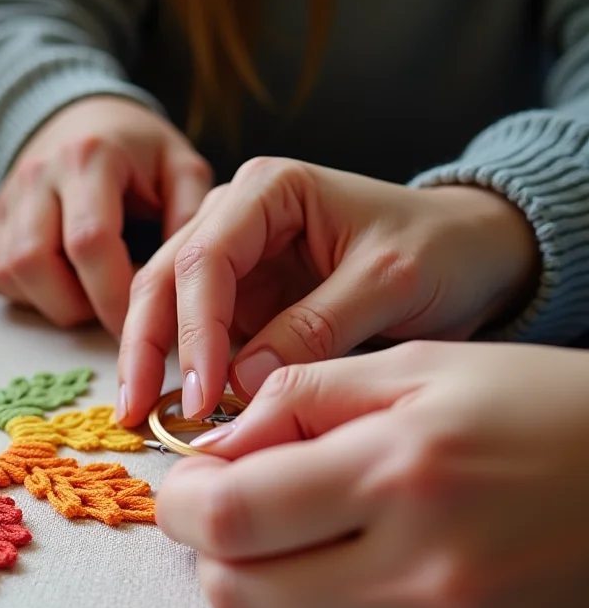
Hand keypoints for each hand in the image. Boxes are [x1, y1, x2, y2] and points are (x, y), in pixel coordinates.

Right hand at [0, 96, 211, 335]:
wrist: (81, 120)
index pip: (89, 240)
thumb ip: (190, 214)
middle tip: (113, 310)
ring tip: (91, 293)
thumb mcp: (179, 166)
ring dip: (52, 301)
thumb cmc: (137, 152)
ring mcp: (6, 201)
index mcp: (89, 158)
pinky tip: (63, 282)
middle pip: (35, 262)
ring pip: (10, 274)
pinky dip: (28, 293)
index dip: (113, 293)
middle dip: (78, 304)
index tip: (139, 319)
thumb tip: (187, 275)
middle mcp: (37, 176)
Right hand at [117, 157, 540, 423]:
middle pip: (164, 278)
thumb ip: (315, 327)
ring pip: (164, 305)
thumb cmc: (441, 249)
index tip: (203, 395)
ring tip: (140, 417)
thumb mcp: (389, 283)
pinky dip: (181, 372)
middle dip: (145, 346)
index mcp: (267, 191)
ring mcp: (232, 260)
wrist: (473, 254)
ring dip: (150, 361)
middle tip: (134, 411)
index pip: (207, 259)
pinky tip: (171, 411)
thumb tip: (238, 384)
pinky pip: (195, 335)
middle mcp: (234, 216)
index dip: (196, 330)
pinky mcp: (239, 300)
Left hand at [156, 341, 588, 607]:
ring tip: (311, 545)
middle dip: (213, 551)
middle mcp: (423, 573)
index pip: (229, 517)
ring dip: (269, 595)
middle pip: (237, 594)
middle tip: (239, 513)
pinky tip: (357, 588)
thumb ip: (300, 396)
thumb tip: (214, 448)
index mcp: (403, 472)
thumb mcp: (422, 367)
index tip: (190, 483)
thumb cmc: (544, 411)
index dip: (181, 501)